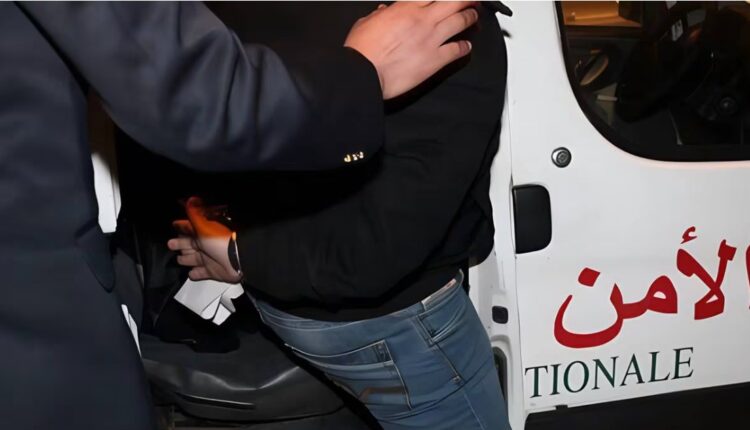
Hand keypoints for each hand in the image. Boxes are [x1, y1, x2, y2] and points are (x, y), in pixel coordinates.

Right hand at [167, 196, 241, 283]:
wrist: (236, 259)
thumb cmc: (220, 241)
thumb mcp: (204, 226)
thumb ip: (195, 214)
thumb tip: (191, 199)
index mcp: (202, 233)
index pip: (189, 229)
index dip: (181, 227)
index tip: (175, 225)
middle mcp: (204, 245)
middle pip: (188, 245)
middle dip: (179, 244)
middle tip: (171, 244)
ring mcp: (208, 259)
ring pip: (192, 259)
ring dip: (185, 259)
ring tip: (179, 259)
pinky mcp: (211, 271)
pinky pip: (200, 273)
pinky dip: (195, 274)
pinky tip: (190, 274)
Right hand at [345, 1, 478, 98]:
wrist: (364, 74)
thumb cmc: (362, 51)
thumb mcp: (366, 24)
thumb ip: (379, 15)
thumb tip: (382, 12)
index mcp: (405, 7)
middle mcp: (422, 19)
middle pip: (455, 1)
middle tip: (471, 0)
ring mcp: (431, 39)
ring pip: (461, 21)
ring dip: (470, 17)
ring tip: (473, 17)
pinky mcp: (435, 60)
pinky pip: (458, 50)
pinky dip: (465, 47)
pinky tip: (466, 47)